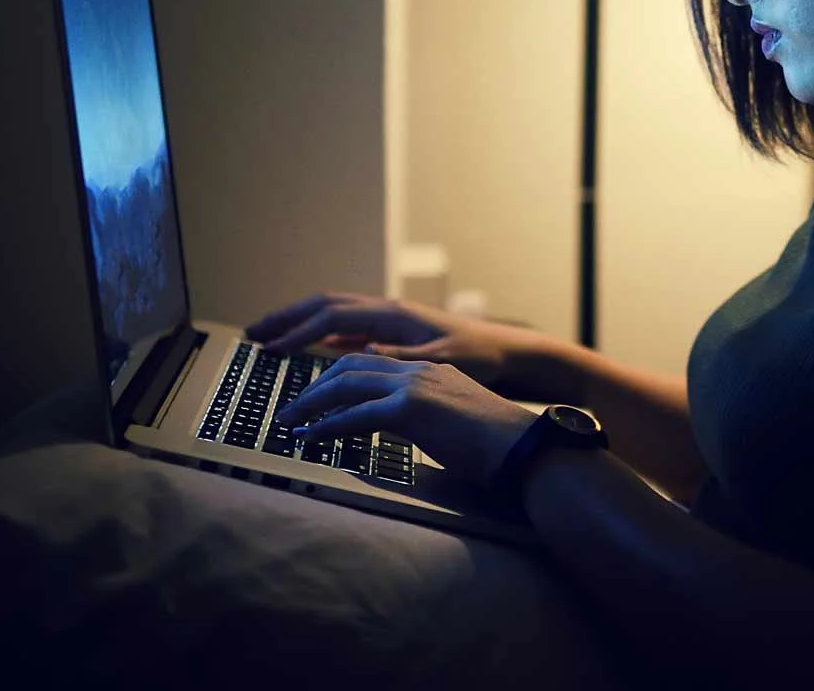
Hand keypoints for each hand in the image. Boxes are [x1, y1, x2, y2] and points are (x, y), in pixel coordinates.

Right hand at [245, 292, 544, 392]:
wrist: (509, 352)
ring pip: (334, 313)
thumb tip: (363, 350)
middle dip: (286, 317)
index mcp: (393, 315)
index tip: (267, 349)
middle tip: (251, 333)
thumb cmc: (480, 358)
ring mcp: (389, 319)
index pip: (331, 319)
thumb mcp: (442, 361)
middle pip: (324, 305)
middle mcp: (387, 310)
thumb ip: (402, 356)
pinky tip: (311, 350)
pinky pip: (348, 326)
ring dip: (300, 322)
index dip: (297, 333)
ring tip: (270, 337)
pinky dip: (322, 334)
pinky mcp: (395, 331)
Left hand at [272, 353, 537, 483]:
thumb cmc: (496, 448)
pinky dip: (328, 426)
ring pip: (347, 385)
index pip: (371, 363)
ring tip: (290, 422)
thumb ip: (424, 419)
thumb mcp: (452, 424)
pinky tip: (311, 437)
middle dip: (314, 387)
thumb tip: (402, 432)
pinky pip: (357, 415)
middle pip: (351, 367)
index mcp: (431, 371)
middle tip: (292, 410)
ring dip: (312, 404)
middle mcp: (421, 370)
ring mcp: (416, 386)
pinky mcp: (413, 409)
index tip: (314, 397)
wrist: (523, 450)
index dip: (336, 378)